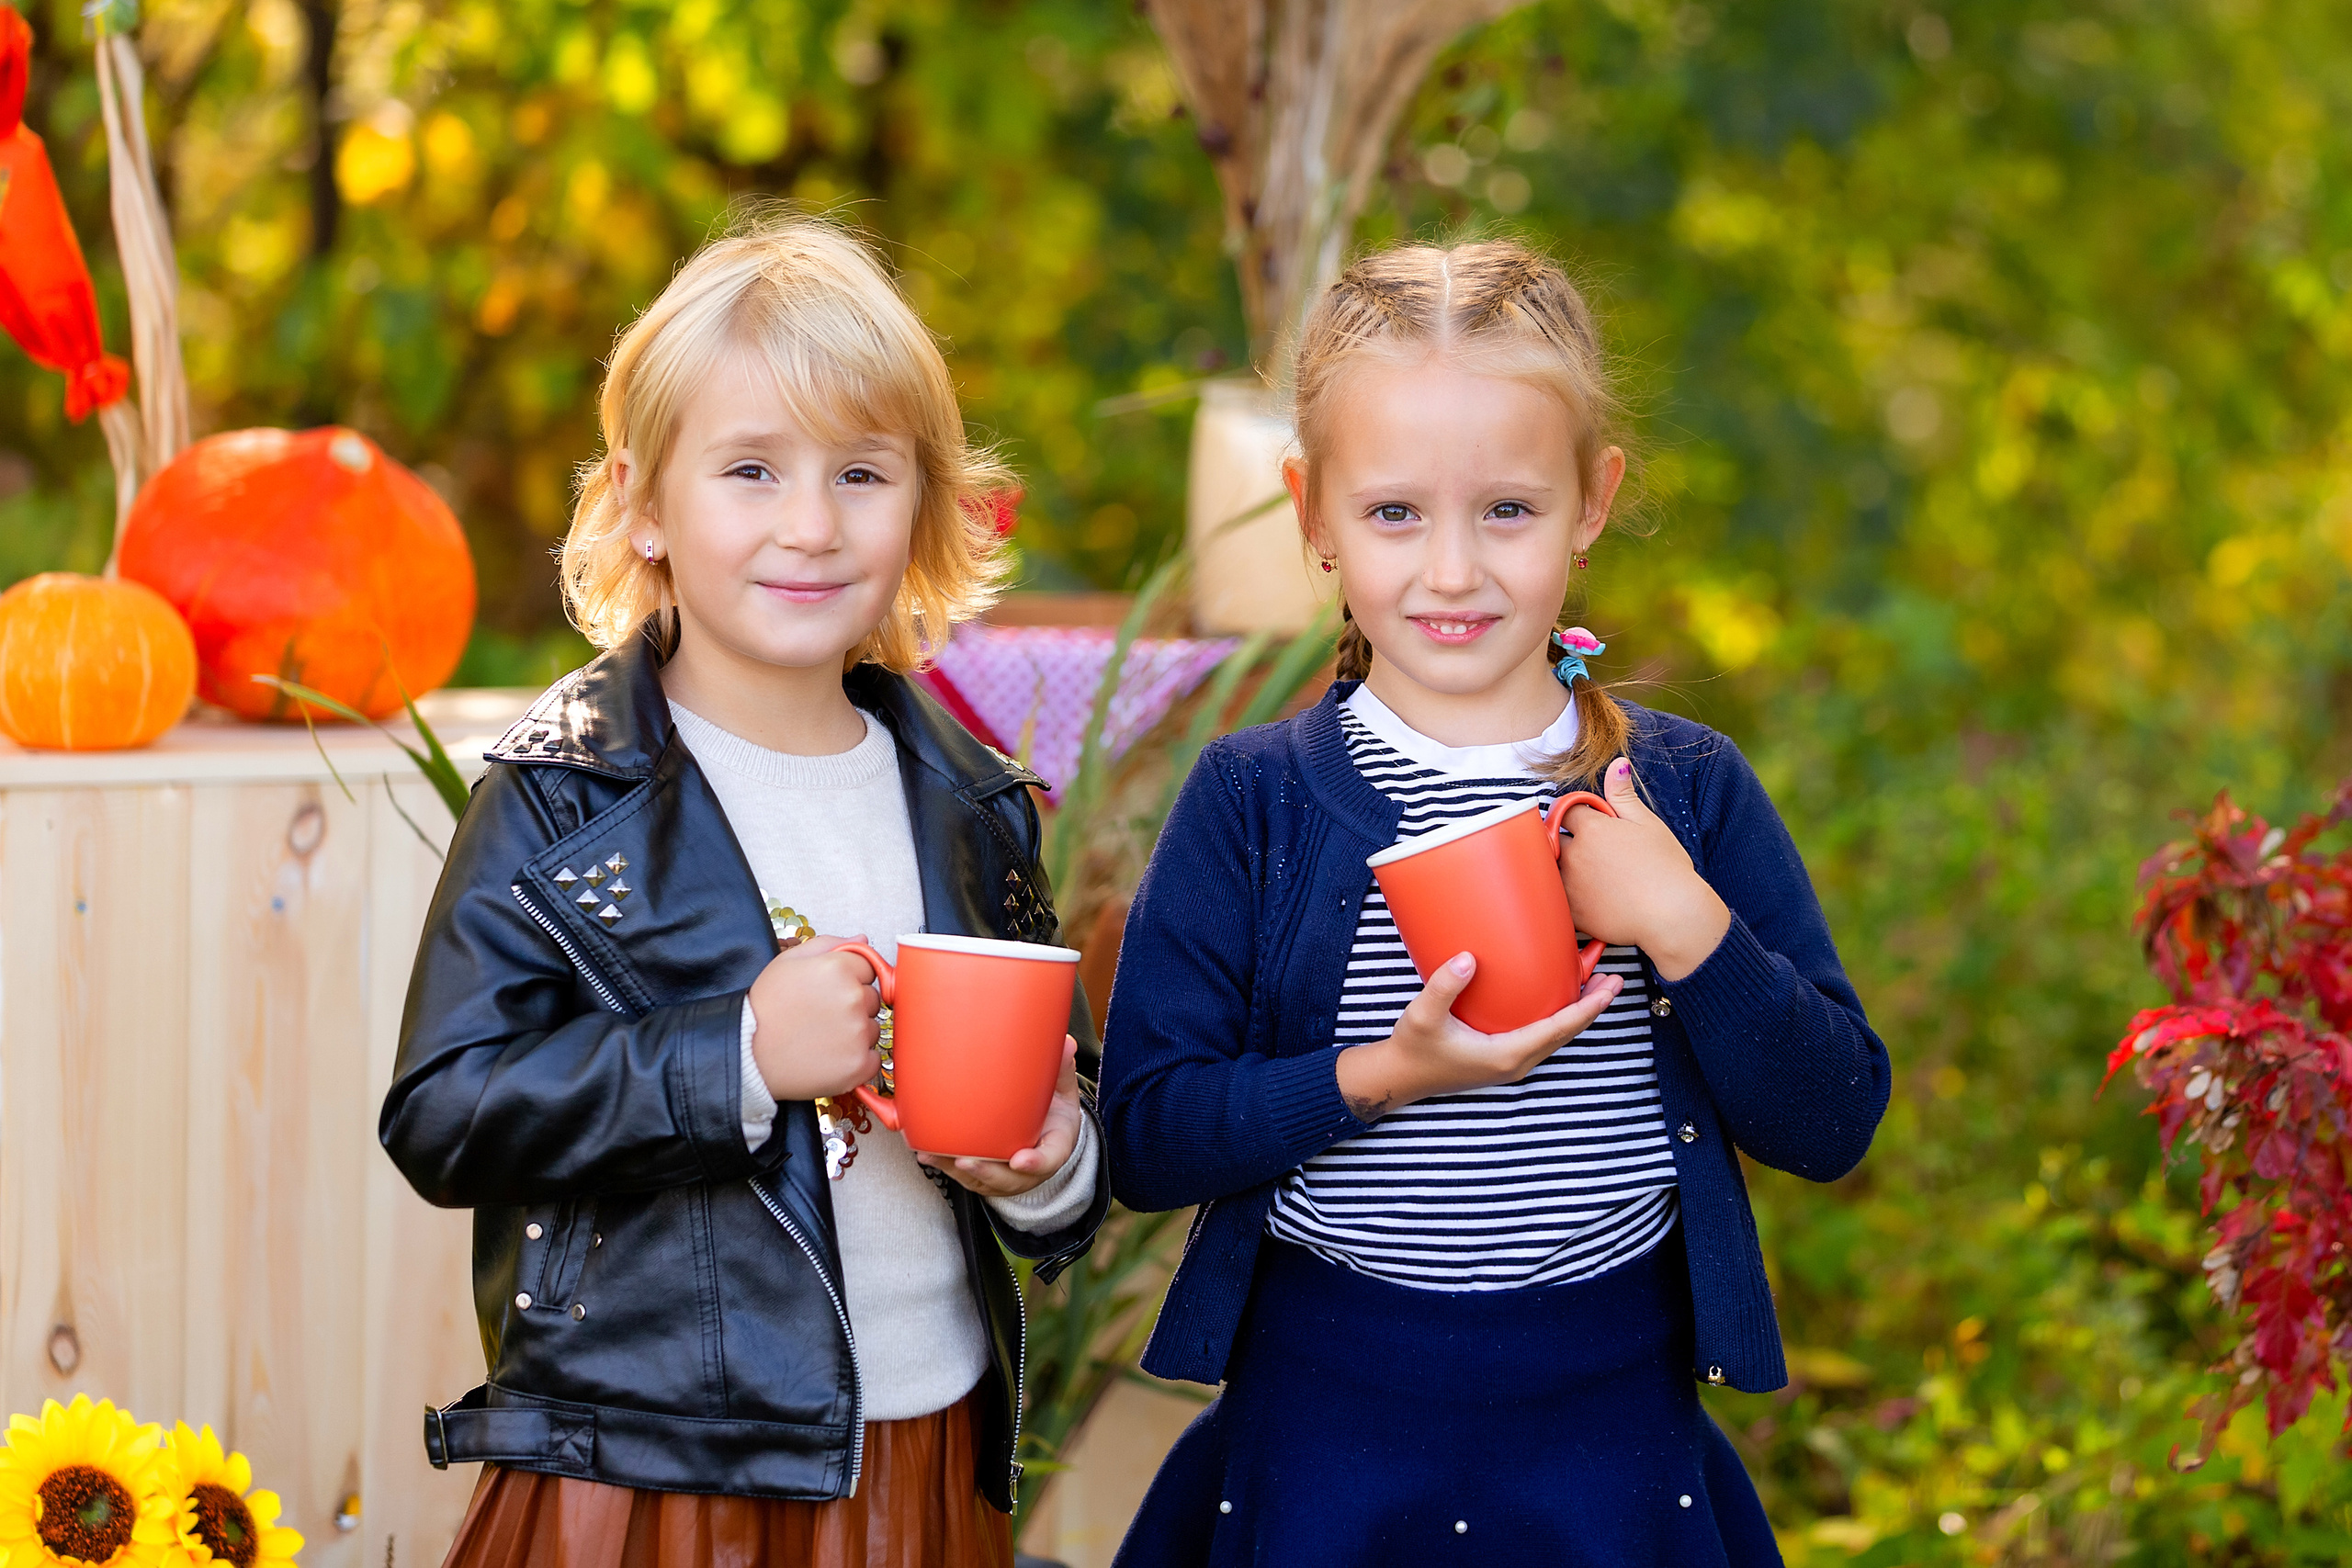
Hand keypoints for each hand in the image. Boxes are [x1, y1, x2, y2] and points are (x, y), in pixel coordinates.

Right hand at [748, 935, 883, 1100]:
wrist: (748, 1054)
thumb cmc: (765, 1008)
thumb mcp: (788, 962)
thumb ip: (828, 944)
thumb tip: (862, 940)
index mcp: (838, 969)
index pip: (868, 968)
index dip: (848, 979)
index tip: (828, 992)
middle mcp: (853, 998)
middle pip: (872, 999)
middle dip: (852, 1006)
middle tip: (820, 1016)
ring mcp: (858, 1034)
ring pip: (872, 1028)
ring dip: (855, 1034)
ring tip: (820, 1038)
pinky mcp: (859, 1065)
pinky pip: (873, 1058)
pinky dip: (857, 1061)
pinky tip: (829, 1057)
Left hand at [917, 1035, 1083, 1197]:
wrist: (1047, 1135)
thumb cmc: (1054, 1114)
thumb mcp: (1064, 1093)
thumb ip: (1062, 1069)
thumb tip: (1065, 1043)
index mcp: (1054, 1146)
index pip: (1049, 1159)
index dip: (1035, 1163)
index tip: (1020, 1160)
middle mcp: (1029, 1169)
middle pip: (1008, 1178)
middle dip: (986, 1172)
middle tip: (967, 1161)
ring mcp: (1006, 1175)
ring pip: (981, 1181)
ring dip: (956, 1171)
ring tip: (935, 1155)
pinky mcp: (985, 1176)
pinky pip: (964, 1177)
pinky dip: (944, 1166)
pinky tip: (927, 1153)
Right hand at [1334, 954, 1622, 1119]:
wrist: (1399, 1076)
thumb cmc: (1412, 1048)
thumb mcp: (1422, 1015)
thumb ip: (1443, 987)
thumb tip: (1467, 959)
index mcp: (1505, 1055)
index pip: (1556, 1029)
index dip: (1585, 1009)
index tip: (1608, 990)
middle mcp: (1515, 1062)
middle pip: (1564, 1033)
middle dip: (1592, 1006)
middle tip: (1615, 979)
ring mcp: (1511, 1062)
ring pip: (1556, 1035)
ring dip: (1578, 1011)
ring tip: (1598, 985)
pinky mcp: (1503, 1056)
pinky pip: (1542, 1035)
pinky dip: (1559, 1016)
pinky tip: (1559, 996)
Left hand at [1558, 757, 1729, 980]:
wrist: (1673, 917)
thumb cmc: (1667, 869)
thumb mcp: (1648, 824)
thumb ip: (1624, 796)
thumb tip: (1617, 764)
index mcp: (1592, 829)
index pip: (1567, 810)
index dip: (1579, 814)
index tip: (1591, 823)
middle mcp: (1574, 854)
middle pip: (1554, 838)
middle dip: (1567, 840)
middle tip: (1593, 852)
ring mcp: (1569, 885)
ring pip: (1551, 868)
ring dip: (1561, 867)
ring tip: (1588, 875)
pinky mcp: (1571, 913)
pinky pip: (1555, 897)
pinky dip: (1563, 895)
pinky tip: (1586, 897)